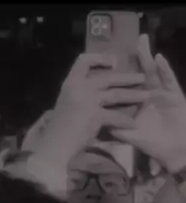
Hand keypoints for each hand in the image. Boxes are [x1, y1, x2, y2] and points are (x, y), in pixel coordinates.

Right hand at [32, 53, 147, 168]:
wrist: (54, 144)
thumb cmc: (59, 126)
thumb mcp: (67, 102)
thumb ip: (79, 93)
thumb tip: (97, 89)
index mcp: (70, 82)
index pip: (84, 61)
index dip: (100, 59)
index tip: (114, 62)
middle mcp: (79, 87)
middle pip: (107, 78)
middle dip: (126, 78)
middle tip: (142, 79)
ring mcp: (87, 100)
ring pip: (115, 94)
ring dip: (133, 95)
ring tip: (147, 96)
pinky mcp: (95, 115)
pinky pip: (115, 116)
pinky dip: (125, 120)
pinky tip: (133, 124)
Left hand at [110, 35, 185, 172]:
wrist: (174, 151)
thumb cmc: (153, 143)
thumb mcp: (128, 135)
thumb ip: (113, 126)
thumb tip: (94, 120)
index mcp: (136, 102)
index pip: (126, 84)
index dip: (120, 72)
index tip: (109, 60)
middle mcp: (148, 95)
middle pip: (138, 73)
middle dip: (136, 57)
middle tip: (132, 40)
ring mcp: (162, 93)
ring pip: (153, 72)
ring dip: (147, 57)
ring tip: (141, 41)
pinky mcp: (174, 96)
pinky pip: (168, 81)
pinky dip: (164, 70)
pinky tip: (159, 58)